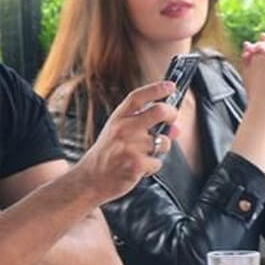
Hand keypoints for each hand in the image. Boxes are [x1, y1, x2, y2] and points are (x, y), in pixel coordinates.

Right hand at [71, 81, 178, 203]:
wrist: (89, 178)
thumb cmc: (106, 154)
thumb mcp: (116, 132)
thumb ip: (142, 125)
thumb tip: (174, 127)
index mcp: (118, 118)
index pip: (139, 97)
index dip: (157, 89)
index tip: (171, 86)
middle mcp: (124, 128)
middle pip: (159, 111)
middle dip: (172, 113)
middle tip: (173, 119)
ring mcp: (130, 146)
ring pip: (163, 141)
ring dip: (160, 149)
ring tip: (145, 154)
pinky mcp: (136, 164)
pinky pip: (158, 161)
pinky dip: (152, 166)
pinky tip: (139, 167)